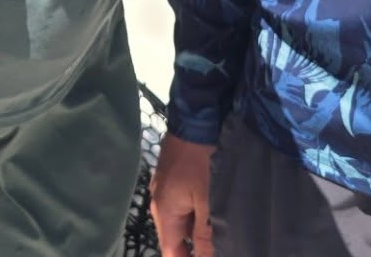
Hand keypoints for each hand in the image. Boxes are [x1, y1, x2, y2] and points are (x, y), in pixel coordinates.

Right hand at [151, 132, 215, 256]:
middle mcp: (158, 207)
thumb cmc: (197, 164)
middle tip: (212, 249)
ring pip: (176, 225)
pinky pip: (177, 211)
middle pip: (172, 240)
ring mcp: (161, 194)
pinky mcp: (167, 185)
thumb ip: (203, 232)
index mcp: (164, 213)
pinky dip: (189, 219)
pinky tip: (204, 218)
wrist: (190, 127)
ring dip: (191, 235)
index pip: (169, 252)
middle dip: (190, 250)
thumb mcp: (204, 200)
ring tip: (211, 239)